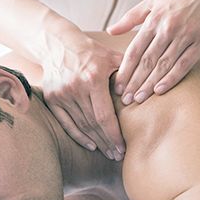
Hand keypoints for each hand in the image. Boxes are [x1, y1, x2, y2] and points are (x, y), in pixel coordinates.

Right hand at [41, 37, 125, 160]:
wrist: (57, 44)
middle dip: (107, 142)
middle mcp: (75, 87)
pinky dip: (78, 136)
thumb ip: (129, 73)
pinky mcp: (51, 98)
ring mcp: (61, 94)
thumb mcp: (111, 57)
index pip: (105, 115)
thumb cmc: (90, 51)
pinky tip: (91, 145)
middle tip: (118, 155)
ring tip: (108, 153)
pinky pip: (66, 123)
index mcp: (93, 78)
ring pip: (81, 125)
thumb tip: (148, 89)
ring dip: (96, 142)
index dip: (114, 134)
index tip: (123, 148)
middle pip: (93, 124)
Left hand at [107, 0, 199, 102]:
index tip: (118, 86)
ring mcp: (186, 35)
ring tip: (139, 99)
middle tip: (126, 100)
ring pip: (163, 65)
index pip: (135, 50)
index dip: (125, 70)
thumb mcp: (153, 0)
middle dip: (134, 82)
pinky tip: (160, 90)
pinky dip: (172, 78)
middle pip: (147, 61)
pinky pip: (184, 64)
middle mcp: (168, 28)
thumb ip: (131, 17)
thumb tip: (110, 31)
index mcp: (154, 19)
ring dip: (149, 84)